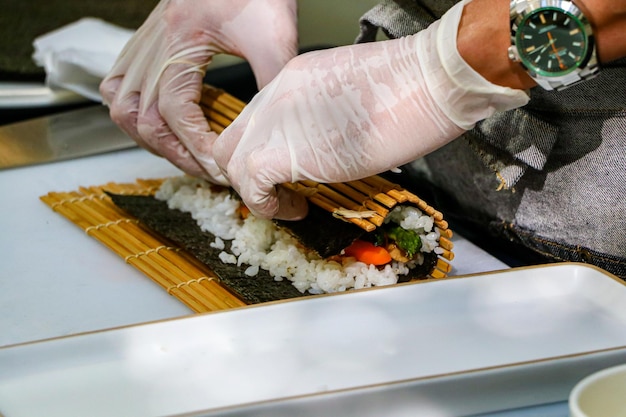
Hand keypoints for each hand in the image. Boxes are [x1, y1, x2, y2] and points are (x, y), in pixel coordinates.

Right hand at [99, 0, 297, 183]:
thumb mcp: (274, 35)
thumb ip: (272, 81)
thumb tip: (271, 128)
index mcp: (179, 37)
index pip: (174, 110)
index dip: (197, 146)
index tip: (221, 167)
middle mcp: (153, 42)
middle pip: (142, 117)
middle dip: (176, 153)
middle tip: (208, 171)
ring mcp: (144, 43)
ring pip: (122, 107)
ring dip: (151, 139)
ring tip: (185, 156)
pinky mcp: (147, 44)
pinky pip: (121, 87)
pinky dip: (136, 115)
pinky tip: (162, 126)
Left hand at [214, 1, 528, 219]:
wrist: (428, 81)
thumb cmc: (413, 87)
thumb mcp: (356, 97)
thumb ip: (329, 117)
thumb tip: (328, 146)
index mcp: (292, 79)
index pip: (256, 119)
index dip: (263, 150)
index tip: (284, 172)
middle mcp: (274, 96)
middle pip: (232, 140)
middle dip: (246, 172)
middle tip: (275, 191)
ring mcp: (275, 121)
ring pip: (233, 164)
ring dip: (256, 193)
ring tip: (290, 204)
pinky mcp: (283, 151)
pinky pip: (251, 187)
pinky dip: (268, 205)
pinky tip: (297, 209)